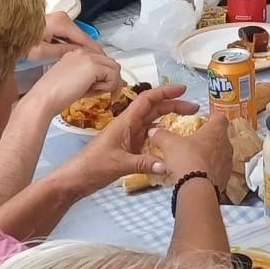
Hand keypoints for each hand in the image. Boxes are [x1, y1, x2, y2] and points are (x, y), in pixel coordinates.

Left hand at [25, 11, 100, 61]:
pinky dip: (73, 44)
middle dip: (89, 51)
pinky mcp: (56, 22)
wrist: (7, 31)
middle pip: (82, 36)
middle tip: (97, 65)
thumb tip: (80, 54)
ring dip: (81, 48)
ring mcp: (60, 19)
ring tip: (87, 63)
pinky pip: (69, 35)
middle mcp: (63, 17)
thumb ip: (63, 52)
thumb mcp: (42, 51)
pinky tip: (74, 55)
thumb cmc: (21, 41)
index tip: (104, 62)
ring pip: (76, 36)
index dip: (95, 51)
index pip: (85, 39)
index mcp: (62, 23)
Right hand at [34, 49, 121, 110]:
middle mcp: (82, 52)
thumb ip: (97, 80)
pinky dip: (108, 86)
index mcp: (76, 54)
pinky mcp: (92, 66)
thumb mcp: (79, 84)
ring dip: (111, 83)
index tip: (108, 87)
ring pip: (114, 68)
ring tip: (98, 93)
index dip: (108, 75)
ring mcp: (88, 57)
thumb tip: (117, 83)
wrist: (44, 99)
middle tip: (111, 94)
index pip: (101, 61)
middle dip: (113, 79)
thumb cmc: (54, 95)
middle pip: (110, 63)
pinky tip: (94, 91)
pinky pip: (113, 75)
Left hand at [65, 84, 189, 190]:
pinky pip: (149, 137)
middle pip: (154, 109)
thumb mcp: (119, 164)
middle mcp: (128, 125)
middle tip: (194, 107)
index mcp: (125, 122)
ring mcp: (128, 136)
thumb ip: (144, 163)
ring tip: (188, 119)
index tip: (182, 89)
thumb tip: (168, 164)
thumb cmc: (92, 166)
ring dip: (169, 118)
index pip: (147, 100)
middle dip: (174, 105)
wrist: (75, 179)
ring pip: (153, 122)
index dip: (165, 92)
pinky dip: (162, 135)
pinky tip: (172, 141)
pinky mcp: (128, 148)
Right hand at [150, 110, 234, 187]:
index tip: (203, 120)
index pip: (220, 117)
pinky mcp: (225, 178)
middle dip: (208, 139)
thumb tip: (154, 131)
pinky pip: (218, 171)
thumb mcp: (169, 144)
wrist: (197, 187)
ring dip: (210, 156)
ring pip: (220, 155)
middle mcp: (226, 145)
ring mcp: (227, 163)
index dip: (211, 117)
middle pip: (220, 137)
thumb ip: (162, 135)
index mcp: (216, 131)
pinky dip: (210, 171)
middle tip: (195, 142)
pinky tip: (198, 174)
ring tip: (195, 160)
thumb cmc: (187, 160)